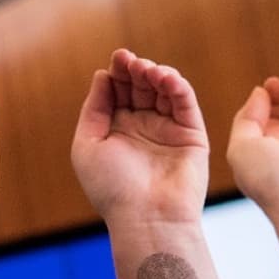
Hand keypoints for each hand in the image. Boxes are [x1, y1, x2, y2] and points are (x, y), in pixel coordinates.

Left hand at [70, 49, 209, 225]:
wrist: (146, 218)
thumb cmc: (111, 188)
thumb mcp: (87, 144)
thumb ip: (94, 108)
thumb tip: (103, 75)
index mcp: (117, 130)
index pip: (119, 91)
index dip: (118, 72)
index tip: (116, 60)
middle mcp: (143, 127)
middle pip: (141, 86)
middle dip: (136, 69)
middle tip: (131, 62)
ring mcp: (168, 130)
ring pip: (164, 90)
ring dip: (156, 74)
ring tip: (148, 70)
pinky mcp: (191, 135)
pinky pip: (185, 103)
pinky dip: (177, 86)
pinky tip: (166, 78)